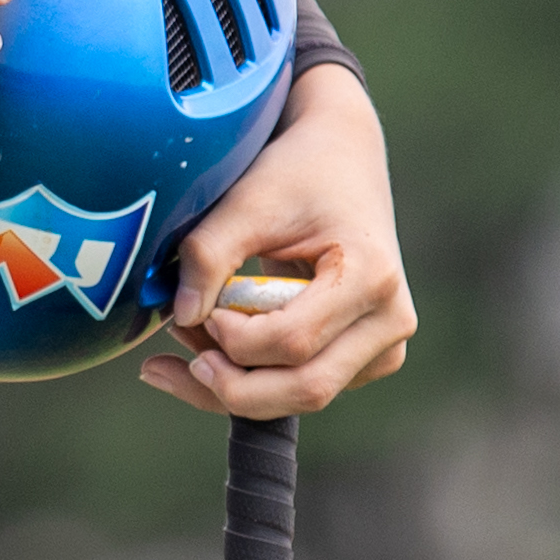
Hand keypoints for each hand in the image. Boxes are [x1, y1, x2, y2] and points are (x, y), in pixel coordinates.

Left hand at [140, 64, 413, 418]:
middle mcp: (390, 322)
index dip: (233, 339)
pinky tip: (203, 355)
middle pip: (305, 388)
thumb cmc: (296, 174)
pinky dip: (249, 381)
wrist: (341, 162)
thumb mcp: (249, 200)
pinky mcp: (363, 360)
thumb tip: (180, 316)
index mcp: (371, 276)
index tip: (196, 311)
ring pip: (300, 398)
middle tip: (169, 354)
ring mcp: (382, 348)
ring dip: (234, 384)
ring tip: (183, 341)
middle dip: (230, 383)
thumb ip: (210, 253)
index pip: (293, 341)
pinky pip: (300, 388)